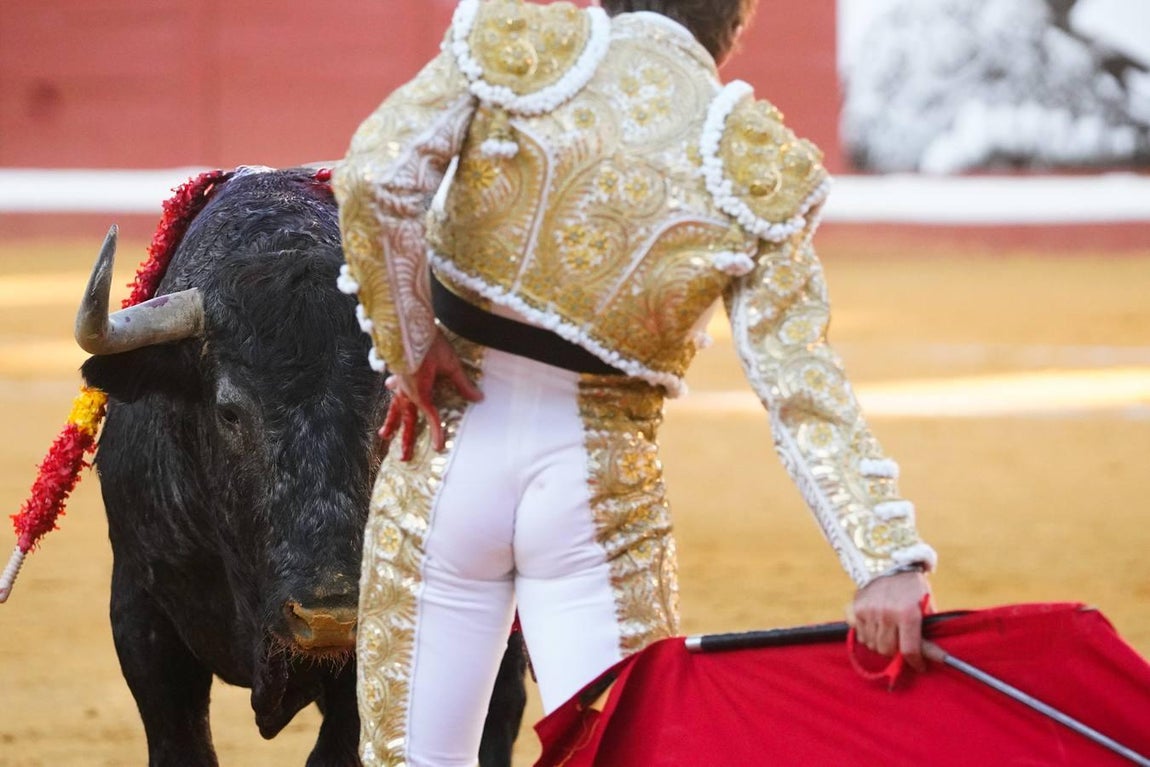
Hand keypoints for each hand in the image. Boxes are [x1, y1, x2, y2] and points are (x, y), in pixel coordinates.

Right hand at [378, 332, 482, 459]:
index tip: (438, 448)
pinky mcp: (398, 373)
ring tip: (384, 436)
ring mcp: (399, 383)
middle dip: (406, 440)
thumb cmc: (429, 344)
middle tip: (403, 458)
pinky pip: (394, 390)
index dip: (436, 434)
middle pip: (407, 420)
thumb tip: (478, 398)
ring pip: (395, 408)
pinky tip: (390, 390)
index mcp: (420, 393)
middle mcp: (407, 392)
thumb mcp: (450, 364)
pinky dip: (392, 396)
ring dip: (391, 423)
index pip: (431, 418)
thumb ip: (463, 383)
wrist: (407, 324)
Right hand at [848, 571, 932, 671]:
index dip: (915, 662)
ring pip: (872, 645)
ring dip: (881, 644)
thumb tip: (934, 657)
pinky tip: (875, 628)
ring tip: (888, 635)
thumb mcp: (926, 606)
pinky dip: (867, 636)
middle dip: (896, 653)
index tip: (919, 665)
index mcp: (908, 614)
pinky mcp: (855, 609)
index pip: (909, 650)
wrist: (889, 564)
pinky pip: (860, 635)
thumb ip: (926, 631)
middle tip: (901, 645)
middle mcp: (887, 614)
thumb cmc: (912, 588)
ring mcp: (869, 611)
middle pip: (888, 651)